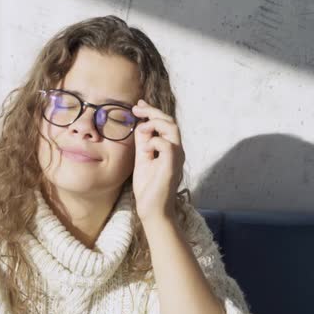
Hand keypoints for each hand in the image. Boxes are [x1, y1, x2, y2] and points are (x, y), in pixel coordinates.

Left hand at [131, 99, 184, 221]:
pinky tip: (145, 147)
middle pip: (170, 121)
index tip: (138, 104)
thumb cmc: (148, 186)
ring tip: (141, 128)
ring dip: (154, 123)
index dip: (152, 111)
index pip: (165, 123)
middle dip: (153, 112)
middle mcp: (176, 150)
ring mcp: (176, 158)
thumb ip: (143, 143)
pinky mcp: (172, 166)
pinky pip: (167, 145)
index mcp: (169, 148)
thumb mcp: (142, 159)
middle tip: (137, 108)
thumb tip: (140, 125)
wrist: (151, 209)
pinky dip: (154, 141)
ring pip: (172, 128)